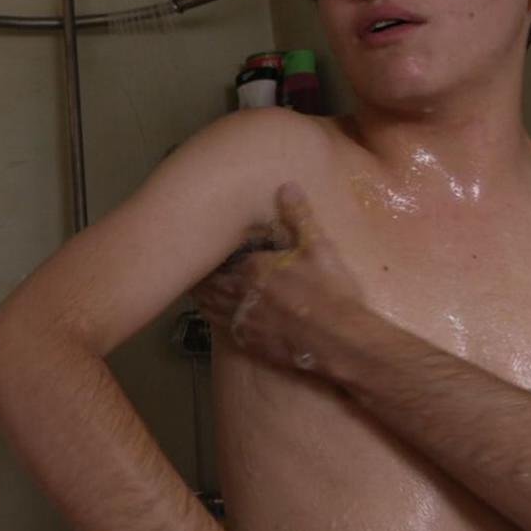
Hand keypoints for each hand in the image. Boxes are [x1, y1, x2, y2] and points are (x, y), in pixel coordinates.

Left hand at [191, 183, 366, 373]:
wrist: (340, 341)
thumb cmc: (331, 293)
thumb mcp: (319, 248)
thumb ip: (299, 217)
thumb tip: (286, 186)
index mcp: (254, 269)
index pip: (223, 260)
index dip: (213, 257)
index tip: (204, 250)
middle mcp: (241, 295)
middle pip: (211, 285)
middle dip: (202, 278)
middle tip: (190, 271)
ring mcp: (245, 321)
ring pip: (212, 308)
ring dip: (203, 298)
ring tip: (195, 292)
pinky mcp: (252, 344)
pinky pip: (225, 330)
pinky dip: (215, 321)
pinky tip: (215, 319)